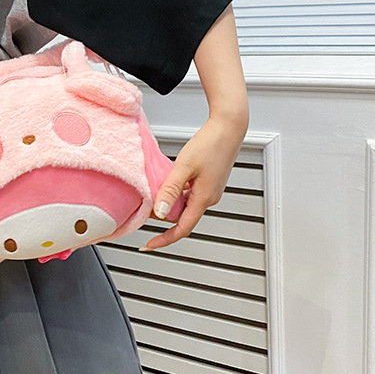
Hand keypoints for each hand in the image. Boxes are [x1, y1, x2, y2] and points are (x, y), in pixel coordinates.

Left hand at [141, 113, 248, 250]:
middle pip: (182, 218)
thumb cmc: (211, 143)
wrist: (228, 127)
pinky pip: (189, 194)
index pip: (182, 229)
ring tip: (156, 194)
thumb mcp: (184, 167)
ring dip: (170, 203)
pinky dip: (177, 193)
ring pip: (185, 205)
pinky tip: (169, 182)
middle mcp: (209, 198)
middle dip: (164, 218)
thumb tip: (160, 212)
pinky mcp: (209, 181)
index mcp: (204, 198)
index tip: (149, 246)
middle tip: (146, 209)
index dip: (164, 240)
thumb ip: (171, 190)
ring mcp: (210, 190)